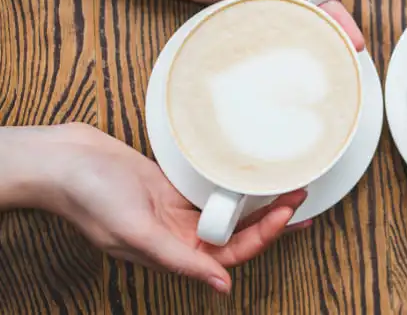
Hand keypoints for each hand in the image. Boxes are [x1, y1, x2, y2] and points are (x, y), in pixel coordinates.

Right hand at [4, 123, 308, 293]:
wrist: (65, 160)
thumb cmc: (90, 197)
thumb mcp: (135, 231)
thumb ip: (179, 260)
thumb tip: (222, 287)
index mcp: (173, 252)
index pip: (231, 254)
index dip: (263, 237)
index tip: (288, 214)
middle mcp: (180, 235)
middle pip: (238, 233)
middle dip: (273, 219)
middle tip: (302, 197)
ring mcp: (179, 210)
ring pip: (230, 212)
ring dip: (259, 202)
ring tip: (291, 186)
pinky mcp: (175, 186)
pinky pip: (214, 190)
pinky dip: (236, 185)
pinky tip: (256, 176)